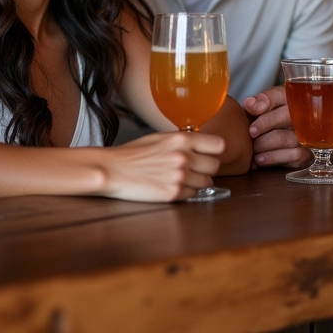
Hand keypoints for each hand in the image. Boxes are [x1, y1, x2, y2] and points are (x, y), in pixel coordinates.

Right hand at [104, 131, 223, 201]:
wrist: (113, 170)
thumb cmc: (133, 153)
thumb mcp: (160, 137)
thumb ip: (182, 141)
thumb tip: (201, 146)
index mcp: (181, 139)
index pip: (219, 145)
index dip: (214, 150)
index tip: (208, 153)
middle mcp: (184, 157)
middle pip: (215, 165)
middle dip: (206, 167)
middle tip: (194, 168)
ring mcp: (179, 176)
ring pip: (207, 182)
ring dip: (197, 181)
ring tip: (180, 177)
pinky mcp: (173, 194)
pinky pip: (193, 194)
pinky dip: (186, 192)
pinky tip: (171, 185)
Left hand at [243, 85, 311, 168]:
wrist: (274, 141)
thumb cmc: (263, 122)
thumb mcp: (257, 111)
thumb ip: (253, 106)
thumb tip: (250, 104)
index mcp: (287, 99)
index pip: (278, 95)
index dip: (266, 101)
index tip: (252, 109)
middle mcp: (301, 114)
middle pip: (287, 115)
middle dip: (266, 123)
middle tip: (251, 132)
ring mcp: (306, 135)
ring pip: (289, 137)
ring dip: (266, 144)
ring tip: (253, 148)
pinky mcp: (307, 153)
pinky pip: (294, 155)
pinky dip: (274, 157)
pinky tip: (260, 159)